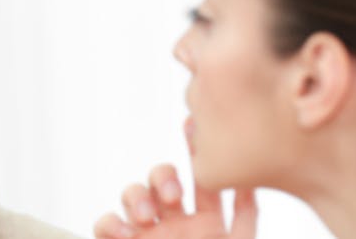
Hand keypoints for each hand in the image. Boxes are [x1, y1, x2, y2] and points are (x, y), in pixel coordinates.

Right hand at [93, 164, 256, 238]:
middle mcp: (175, 223)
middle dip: (162, 177)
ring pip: (132, 194)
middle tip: (171, 196)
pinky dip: (110, 223)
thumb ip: (244, 218)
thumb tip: (250, 181)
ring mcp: (145, 235)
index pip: (202, 178)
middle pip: (161, 178)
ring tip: (145, 219)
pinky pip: (105, 223)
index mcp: (209, 222)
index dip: (195, 149)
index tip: (191, 127)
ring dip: (137, 198)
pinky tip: (125, 234)